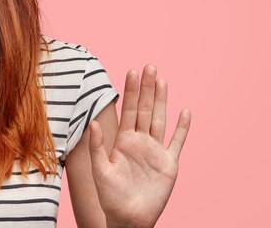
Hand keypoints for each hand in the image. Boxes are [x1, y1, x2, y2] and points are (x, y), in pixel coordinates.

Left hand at [88, 65, 190, 227]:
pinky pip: (177, 142)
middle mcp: (140, 141)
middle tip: (150, 66)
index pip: (129, 110)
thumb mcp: (100, 169)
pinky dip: (182, 128)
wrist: (127, 217)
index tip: (132, 71)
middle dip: (147, 88)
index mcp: (123, 140)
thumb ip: (97, 146)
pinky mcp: (169, 164)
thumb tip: (93, 122)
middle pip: (146, 109)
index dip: (131, 91)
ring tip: (163, 80)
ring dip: (162, 101)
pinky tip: (185, 112)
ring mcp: (156, 151)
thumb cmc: (110, 195)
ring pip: (160, 120)